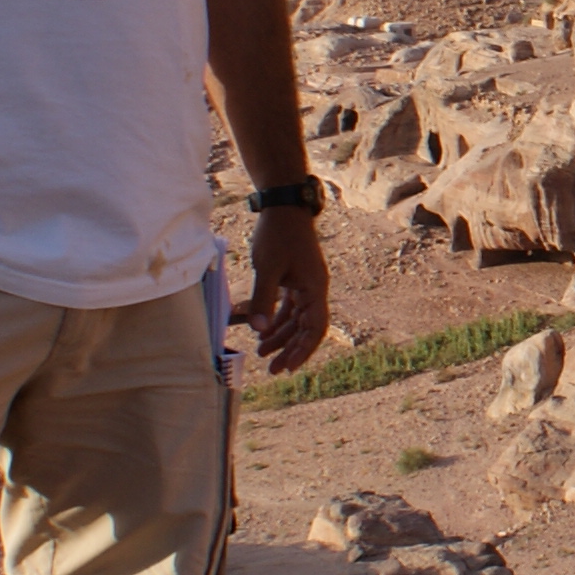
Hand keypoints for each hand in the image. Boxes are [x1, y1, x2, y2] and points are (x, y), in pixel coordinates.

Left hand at [240, 213, 329, 373]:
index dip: (303, 350)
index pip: (315, 328)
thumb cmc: (277, 234)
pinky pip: (289, 307)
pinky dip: (277, 320)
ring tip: (261, 353)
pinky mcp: (295, 279)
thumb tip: (259, 331)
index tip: (288, 366)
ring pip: (296, 320)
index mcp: (314, 288)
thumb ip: (264, 300)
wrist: (283, 206)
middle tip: (272, 369)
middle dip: (290, 349)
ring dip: (281, 337)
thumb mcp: (267, 268)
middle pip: (306, 328)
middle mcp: (314, 289)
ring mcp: (305, 284)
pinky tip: (262, 332)